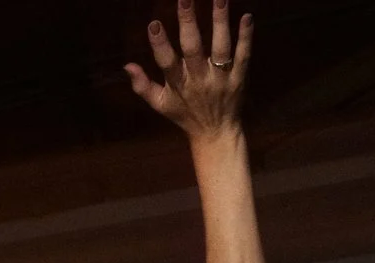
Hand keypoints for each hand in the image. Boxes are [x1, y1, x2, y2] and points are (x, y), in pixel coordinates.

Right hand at [125, 0, 251, 144]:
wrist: (216, 134)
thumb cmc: (185, 115)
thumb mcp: (160, 105)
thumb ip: (143, 85)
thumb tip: (127, 65)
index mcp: (178, 85)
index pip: (167, 63)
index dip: (160, 45)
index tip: (154, 23)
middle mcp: (200, 80)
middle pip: (193, 48)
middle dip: (188, 23)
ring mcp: (221, 78)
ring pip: (221, 47)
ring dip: (220, 21)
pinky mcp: (240, 78)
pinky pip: (244, 55)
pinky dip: (246, 37)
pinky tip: (247, 17)